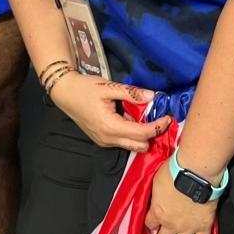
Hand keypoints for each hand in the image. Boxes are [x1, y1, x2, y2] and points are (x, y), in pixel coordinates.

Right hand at [50, 72, 171, 152]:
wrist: (65, 93)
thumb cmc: (85, 88)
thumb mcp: (108, 86)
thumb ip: (131, 93)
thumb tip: (152, 96)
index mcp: (111, 126)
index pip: (141, 133)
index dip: (157, 126)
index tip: (168, 117)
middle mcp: (108, 139)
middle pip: (139, 146)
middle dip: (152, 134)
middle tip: (158, 117)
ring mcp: (104, 142)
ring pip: (131, 146)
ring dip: (142, 135)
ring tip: (146, 118)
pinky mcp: (102, 140)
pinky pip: (122, 142)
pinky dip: (131, 134)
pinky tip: (131, 119)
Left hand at [145, 156, 217, 233]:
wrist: (195, 173)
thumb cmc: (174, 171)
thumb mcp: (157, 180)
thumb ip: (156, 194)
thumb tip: (156, 196)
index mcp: (158, 212)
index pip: (150, 224)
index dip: (150, 224)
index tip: (152, 224)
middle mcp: (171, 224)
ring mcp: (188, 227)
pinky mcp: (204, 226)